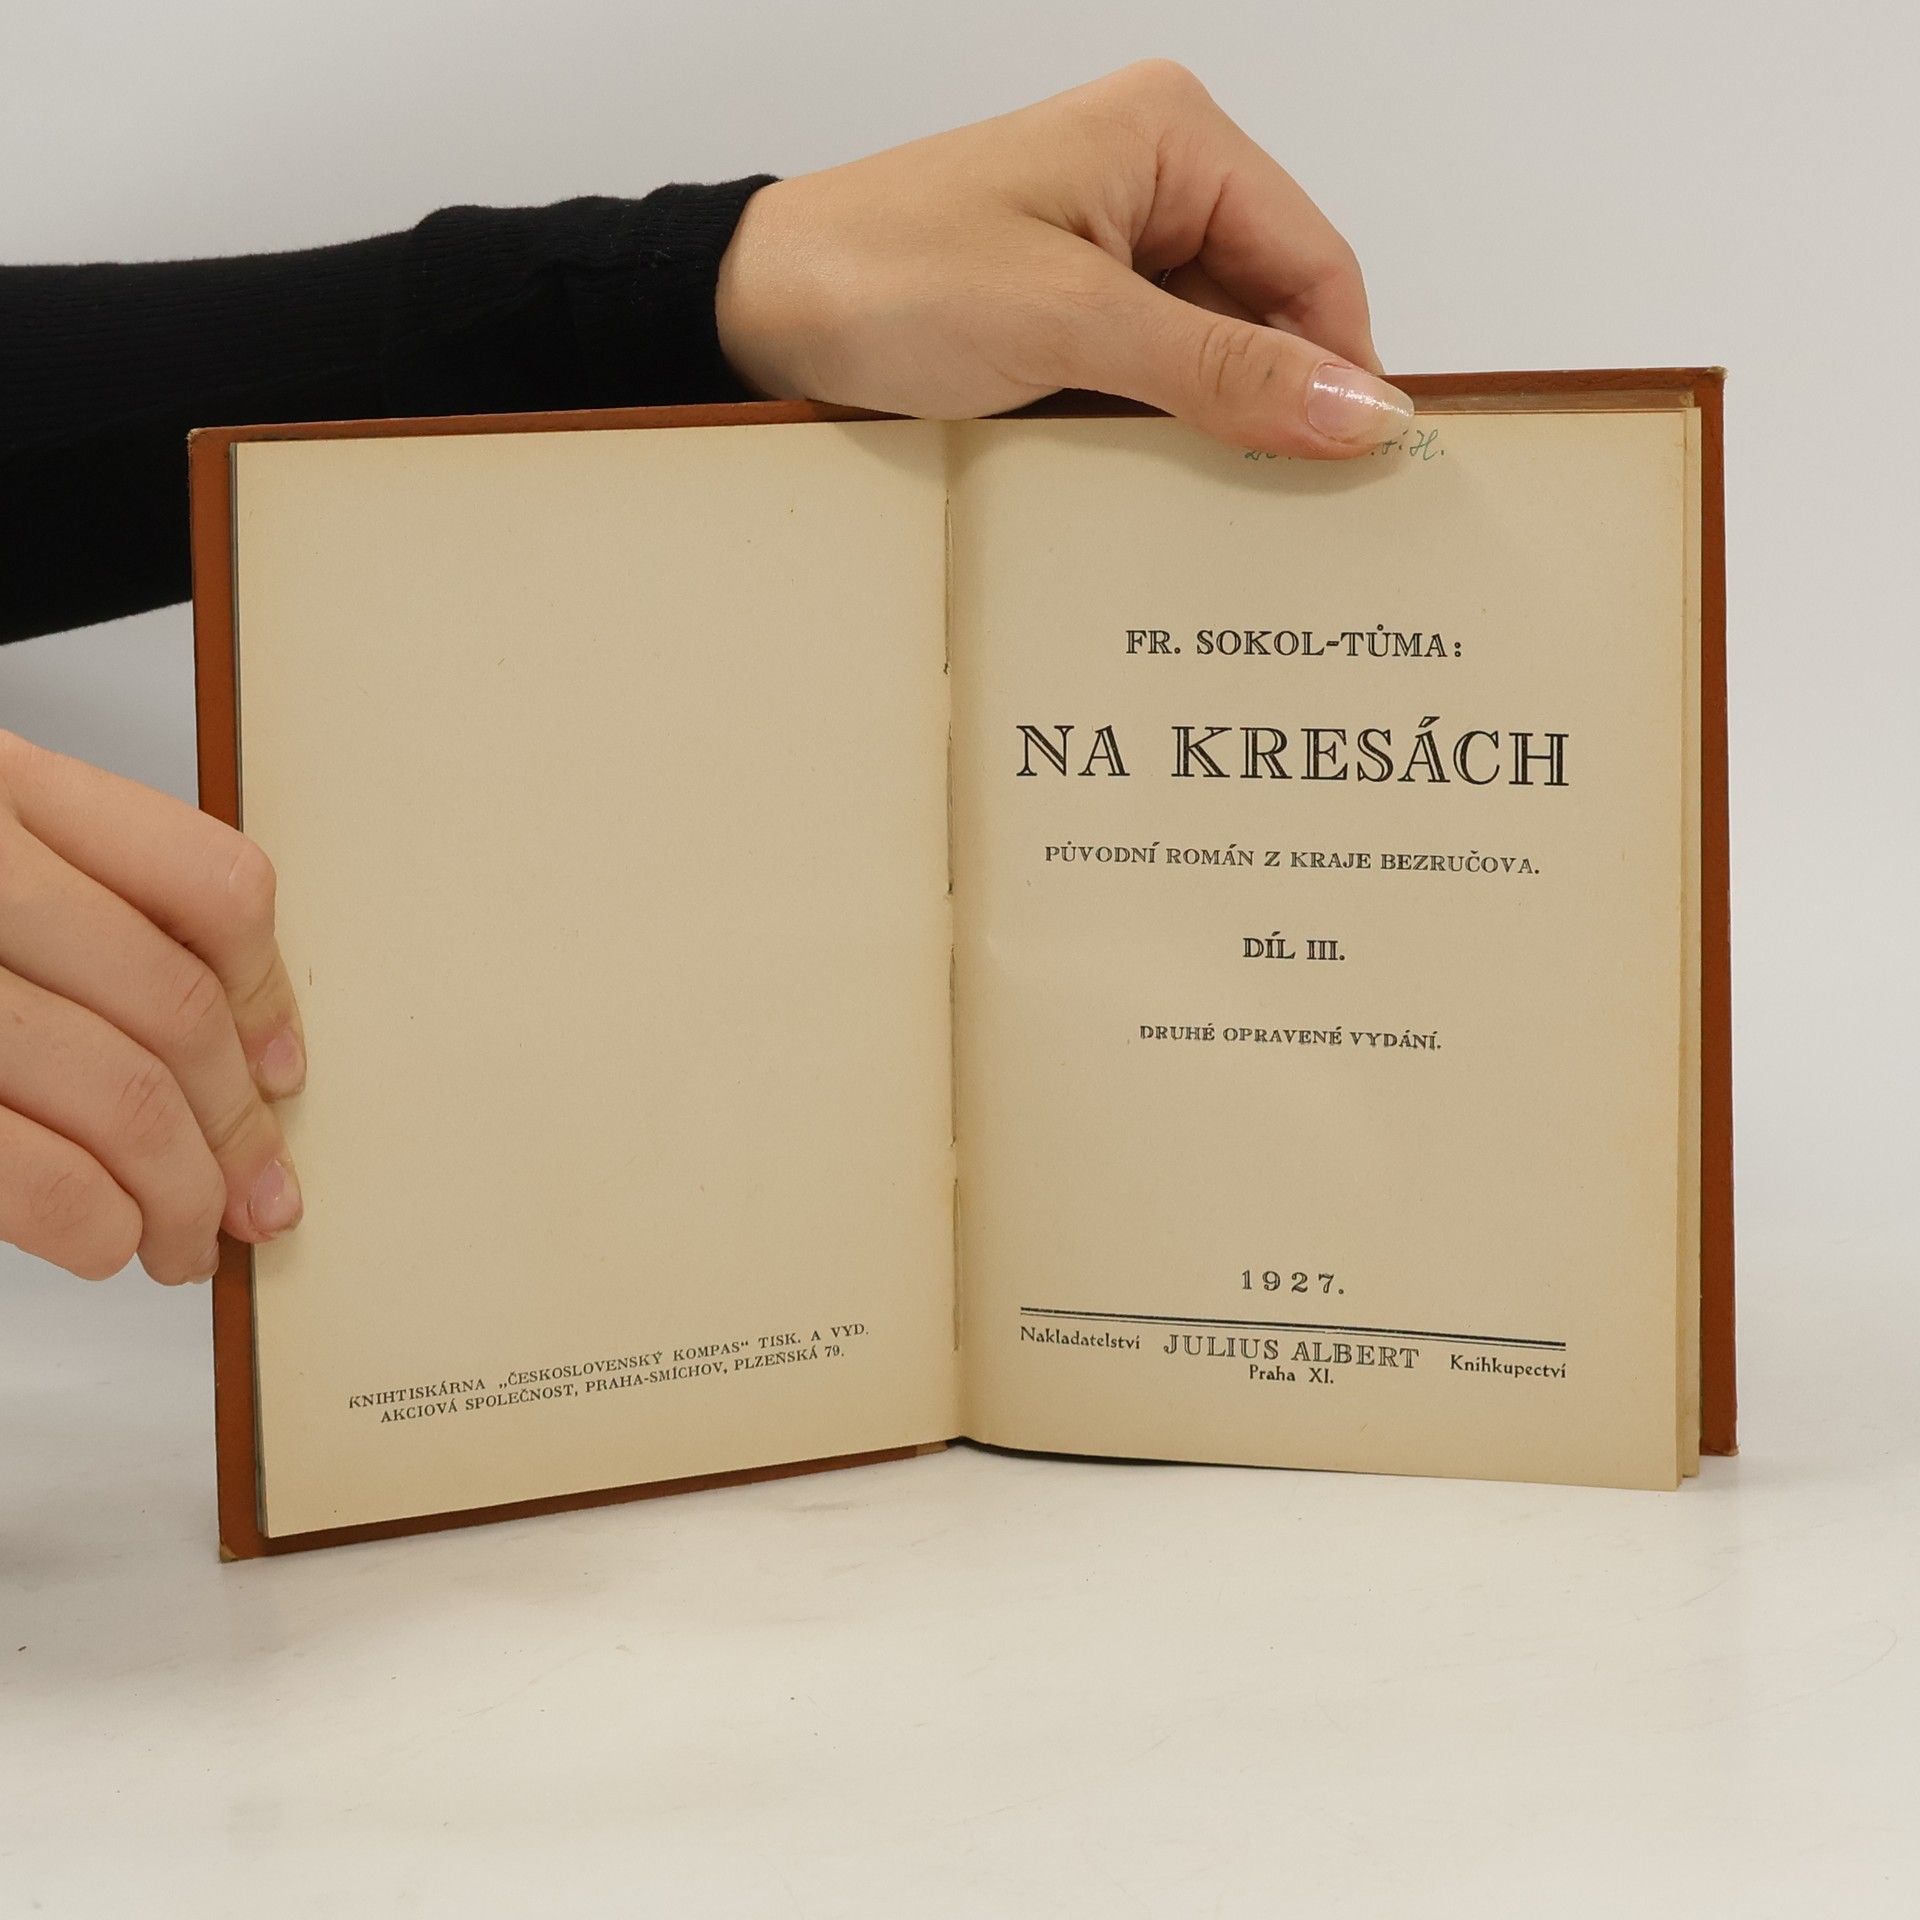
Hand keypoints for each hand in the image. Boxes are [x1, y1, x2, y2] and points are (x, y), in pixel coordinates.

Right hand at [0, 730, 303, 1283]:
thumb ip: (66, 906)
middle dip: (234, 1130)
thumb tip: (234, 1054)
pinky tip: (103, 1241)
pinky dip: (93, 1222)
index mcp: (0, 788)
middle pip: (173, 1009)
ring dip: (179, 1194)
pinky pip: (32, 1170)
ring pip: (120, 1092)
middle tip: (255, 1197)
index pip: (210, 885)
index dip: (266, 999)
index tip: (280, 1074)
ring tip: (184, 1240)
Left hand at [716, 61, 1409, 455]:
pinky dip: (1167, 427)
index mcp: (1172, 137)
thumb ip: (1222, 370)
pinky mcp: (1068, 305)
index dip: (1344, 367)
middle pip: (1272, 306)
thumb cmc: (890, 281)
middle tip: (1302, 515)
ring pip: (1216, 347)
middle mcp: (1154, 179)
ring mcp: (1109, 245)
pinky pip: (1154, 370)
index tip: (1360, 474)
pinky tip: (1168, 487)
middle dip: (1285, 401)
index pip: (1314, 260)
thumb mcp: (1073, 326)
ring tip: (1236, 513)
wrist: (757, 312)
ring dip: (1223, 424)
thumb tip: (1362, 413)